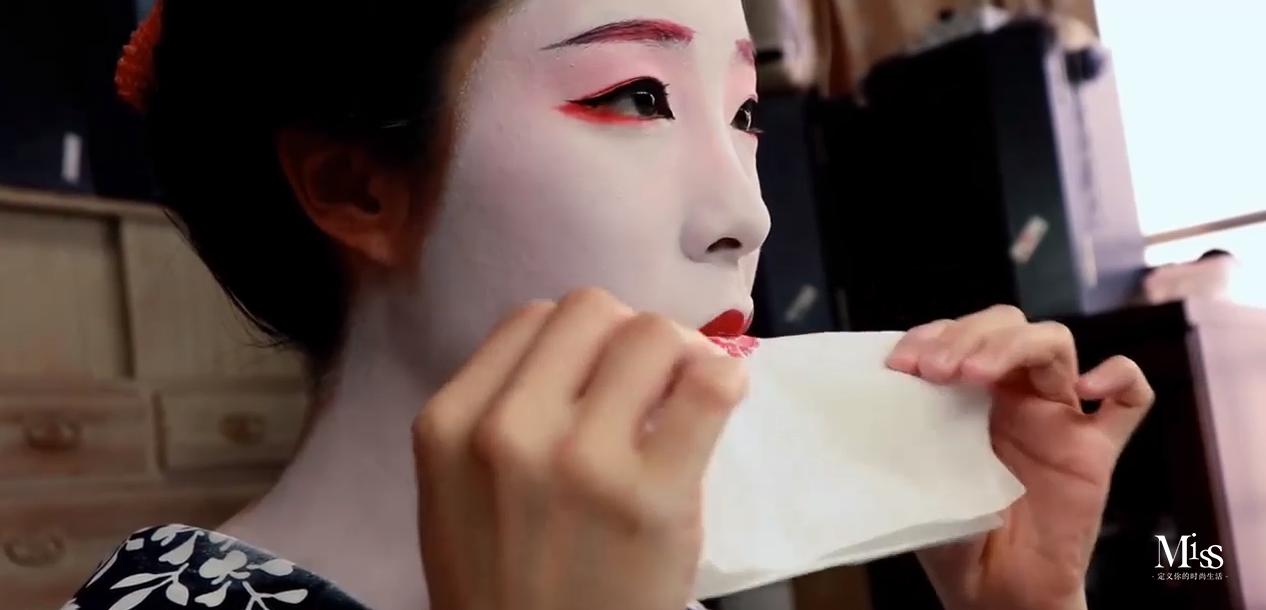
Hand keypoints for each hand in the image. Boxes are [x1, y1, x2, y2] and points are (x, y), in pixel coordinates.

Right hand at [413, 288, 747, 609]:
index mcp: (448, 423)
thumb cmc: (504, 586)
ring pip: (651, 333)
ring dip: (678, 357)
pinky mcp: (652, 496)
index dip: (578, 341)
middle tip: (649, 386)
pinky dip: (722, 382)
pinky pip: (709, 384)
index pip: (532, 317)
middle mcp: (506, 430)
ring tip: (682, 401)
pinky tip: (715, 407)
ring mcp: (581, 460)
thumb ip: (498, 413)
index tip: (601, 379)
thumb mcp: (460, 492)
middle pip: (592, 309)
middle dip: (628, 339)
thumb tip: (590, 350)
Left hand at [885, 305, 1154, 609]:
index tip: (901, 364)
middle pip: (1006, 325)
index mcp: (968, 394)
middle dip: (968, 335)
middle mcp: (1014, 395)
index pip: (957, 335)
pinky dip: (1118, 377)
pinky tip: (1085, 389)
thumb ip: (910, 429)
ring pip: (1053, 343)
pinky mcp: (1097, 449)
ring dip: (1013, 345)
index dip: (931, 336)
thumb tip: (884, 390)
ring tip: (974, 373)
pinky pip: (1132, 397)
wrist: (994, 590)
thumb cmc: (954, 533)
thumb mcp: (917, 473)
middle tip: (936, 370)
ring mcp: (1058, 416)